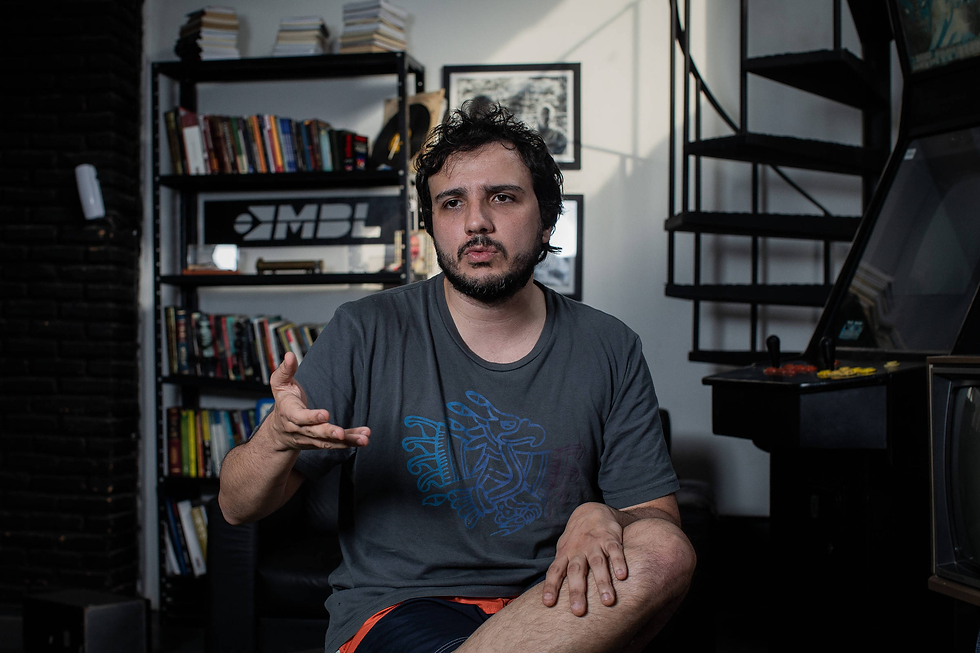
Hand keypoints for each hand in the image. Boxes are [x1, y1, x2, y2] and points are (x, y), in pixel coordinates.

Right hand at [266, 352, 369, 450]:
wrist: (279, 432)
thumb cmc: (284, 401)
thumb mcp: (280, 383)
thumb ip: (286, 370)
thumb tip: (289, 355)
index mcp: (289, 414)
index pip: (299, 417)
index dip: (311, 417)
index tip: (325, 414)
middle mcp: (299, 430)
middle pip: (314, 433)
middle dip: (329, 433)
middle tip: (341, 433)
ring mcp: (310, 439)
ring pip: (328, 441)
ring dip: (347, 440)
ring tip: (364, 440)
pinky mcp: (321, 443)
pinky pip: (336, 444)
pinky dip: (351, 441)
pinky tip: (364, 438)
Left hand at [542, 502, 628, 616]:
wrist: (592, 510)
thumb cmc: (576, 538)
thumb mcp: (564, 550)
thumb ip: (560, 569)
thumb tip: (550, 596)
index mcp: (565, 554)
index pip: (555, 571)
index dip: (551, 586)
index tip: (548, 603)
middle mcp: (578, 550)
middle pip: (576, 571)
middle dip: (577, 591)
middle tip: (578, 612)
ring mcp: (594, 543)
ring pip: (597, 563)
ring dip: (602, 582)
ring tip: (607, 602)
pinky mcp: (610, 538)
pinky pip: (615, 551)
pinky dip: (618, 562)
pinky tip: (622, 576)